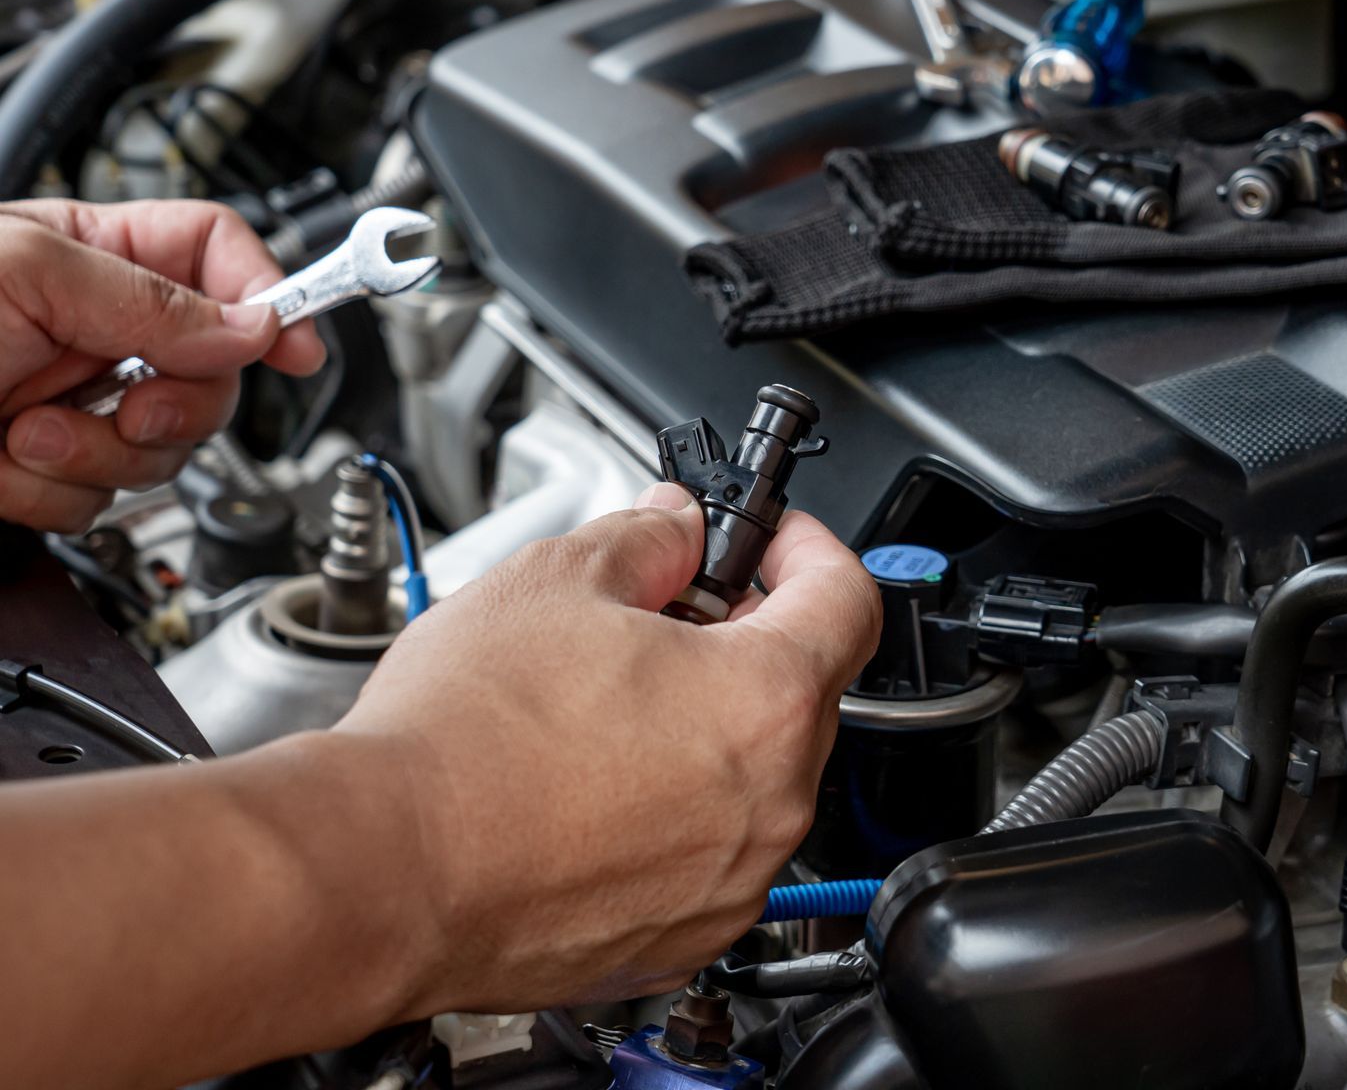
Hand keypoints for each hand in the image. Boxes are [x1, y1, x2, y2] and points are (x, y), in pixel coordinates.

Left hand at [0, 198, 324, 531]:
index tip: (296, 347)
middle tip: (136, 409)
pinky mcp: (50, 470)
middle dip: (179, 406)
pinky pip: (101, 503)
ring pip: (167, 450)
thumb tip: (255, 325)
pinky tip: (5, 465)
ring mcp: (77, 404)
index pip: (218, 256)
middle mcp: (97, 331)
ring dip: (99, 456)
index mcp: (94, 258)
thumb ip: (148, 297)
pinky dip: (52, 496)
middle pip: (215, 372)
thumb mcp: (27, 272)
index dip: (269, 296)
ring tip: (29, 433)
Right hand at [336, 482, 881, 1012]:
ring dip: (710, 726)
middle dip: (748, 635)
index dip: (810, 549)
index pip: (848, 599)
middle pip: (802, 690)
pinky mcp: (681, 937)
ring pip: (756, 777)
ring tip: (612, 699)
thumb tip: (678, 527)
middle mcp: (772, 804)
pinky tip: (597, 781)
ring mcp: (730, 882)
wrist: (380, 872)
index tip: (773, 542)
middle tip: (671, 609)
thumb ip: (648, 538)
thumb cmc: (459, 744)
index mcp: (764, 701)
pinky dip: (677, 810)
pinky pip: (710, 853)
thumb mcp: (558, 579)